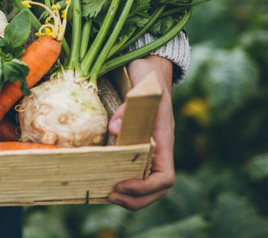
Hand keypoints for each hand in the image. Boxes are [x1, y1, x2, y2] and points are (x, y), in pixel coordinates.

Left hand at [107, 55, 174, 209]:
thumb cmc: (150, 78)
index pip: (165, 176)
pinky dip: (121, 181)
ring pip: (145, 183)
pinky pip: (132, 170)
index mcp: (164, 140)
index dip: (145, 187)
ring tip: (107, 194)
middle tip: (111, 196)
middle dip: (136, 199)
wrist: (150, 68)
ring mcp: (147, 148)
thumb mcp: (144, 88)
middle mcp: (158, 149)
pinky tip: (102, 180)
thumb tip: (115, 130)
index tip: (122, 185)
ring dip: (129, 196)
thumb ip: (132, 107)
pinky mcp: (134, 144)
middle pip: (156, 189)